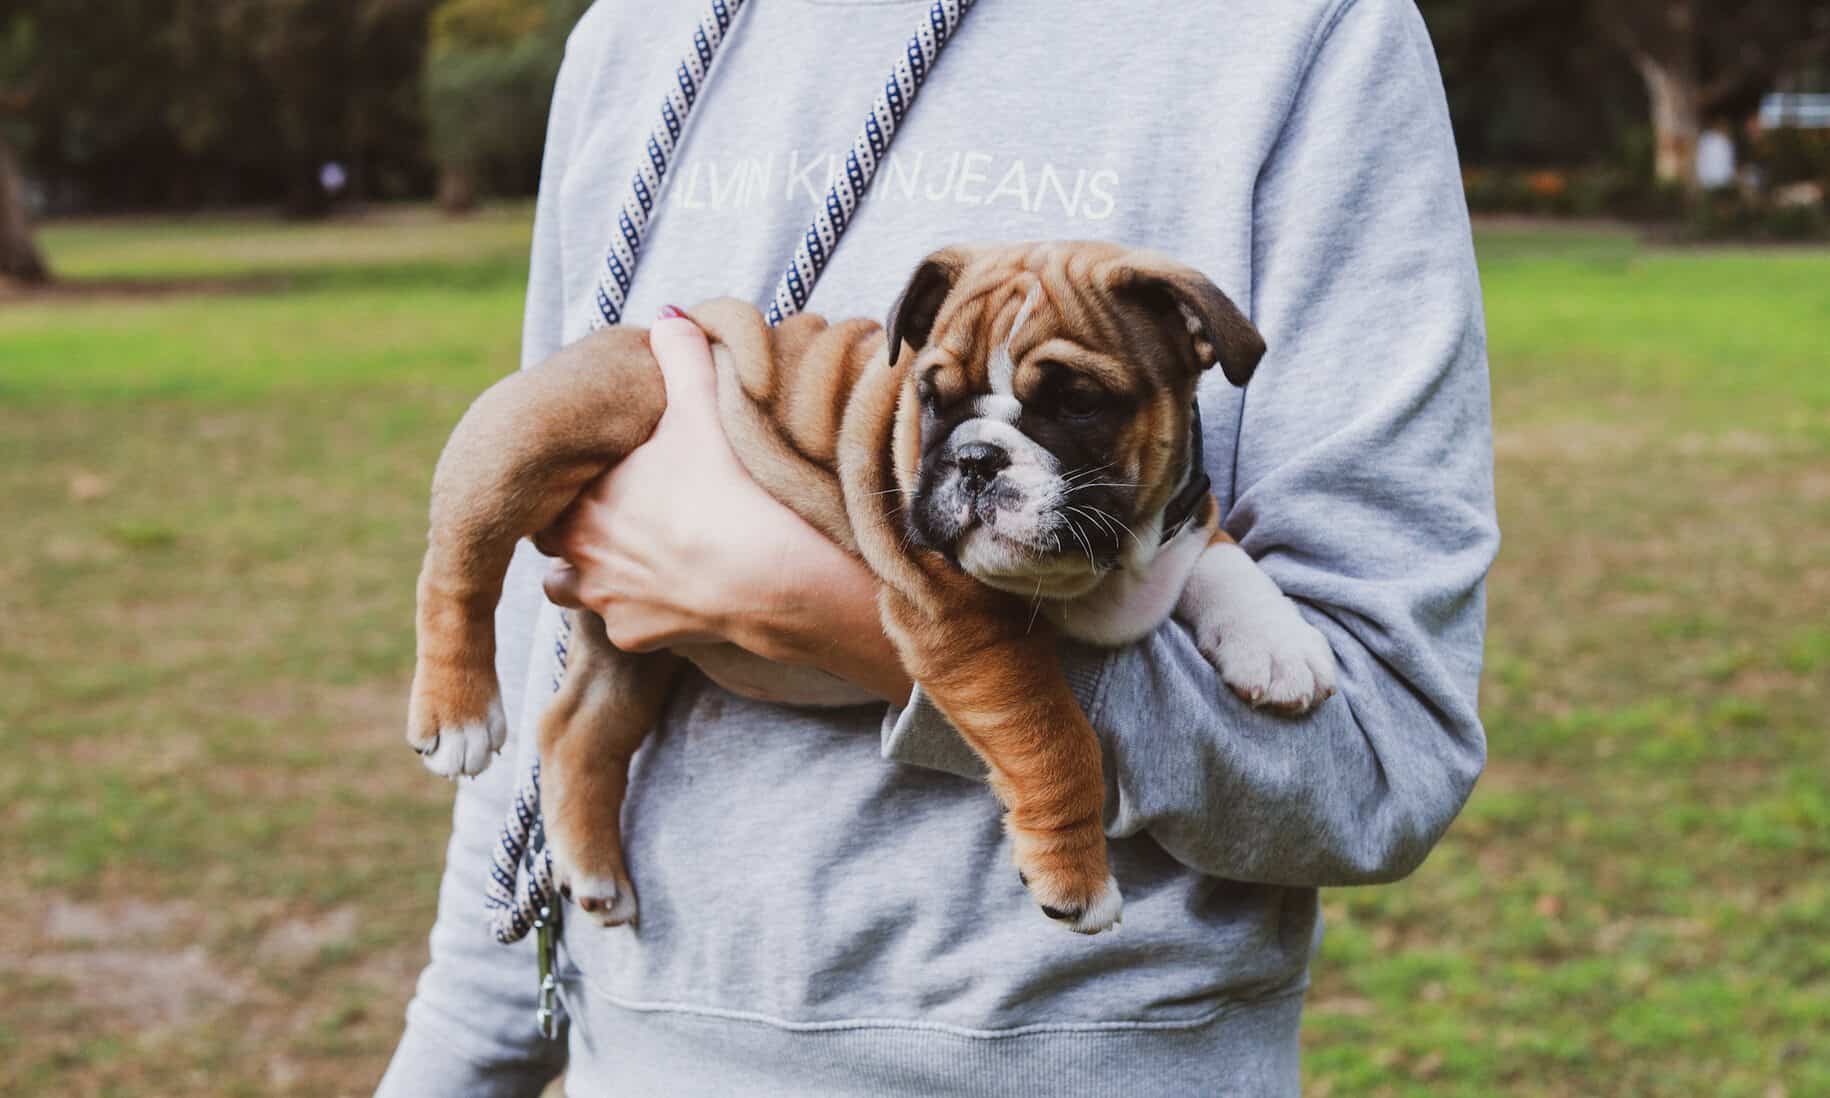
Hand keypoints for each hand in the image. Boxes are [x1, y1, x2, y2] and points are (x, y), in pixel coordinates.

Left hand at [538, 308, 911, 703]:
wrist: (766, 578)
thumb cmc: (728, 488)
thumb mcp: (704, 406)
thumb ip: (682, 356)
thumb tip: (670, 317)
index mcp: (586, 494)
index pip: (550, 487)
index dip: (574, 479)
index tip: (603, 474)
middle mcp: (580, 550)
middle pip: (552, 537)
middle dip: (574, 526)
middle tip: (615, 513)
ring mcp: (604, 598)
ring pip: (567, 588)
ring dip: (590, 574)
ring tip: (631, 557)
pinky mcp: (634, 637)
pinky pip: (620, 625)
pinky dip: (638, 612)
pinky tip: (671, 594)